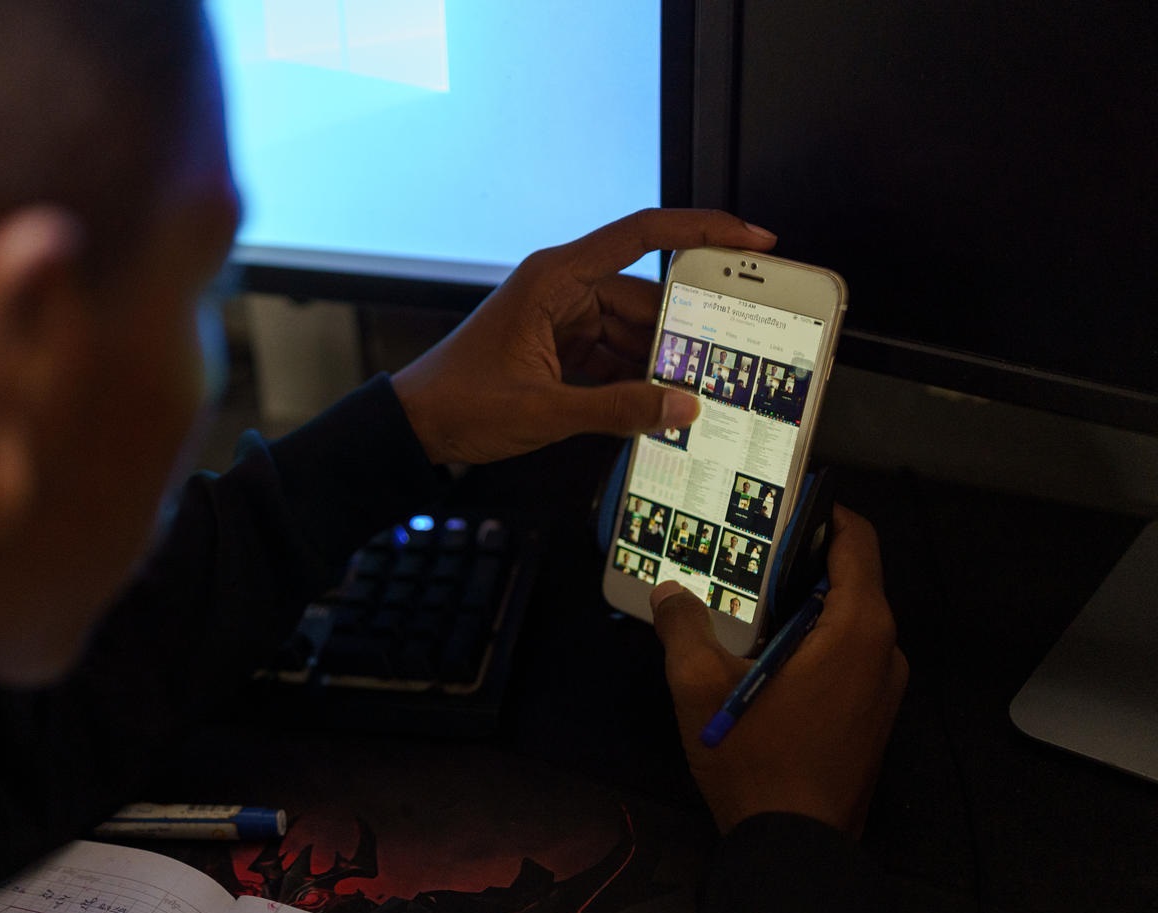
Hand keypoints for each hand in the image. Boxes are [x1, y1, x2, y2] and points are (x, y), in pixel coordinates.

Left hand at [390, 209, 776, 464]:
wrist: (414, 427)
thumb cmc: (460, 404)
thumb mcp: (544, 410)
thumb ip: (618, 408)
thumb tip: (682, 407)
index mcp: (556, 278)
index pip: (643, 235)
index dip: (703, 230)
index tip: (752, 240)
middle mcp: (562, 289)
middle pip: (644, 297)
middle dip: (686, 330)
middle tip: (733, 355)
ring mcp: (561, 319)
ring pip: (632, 331)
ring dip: (661, 362)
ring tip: (700, 391)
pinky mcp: (559, 349)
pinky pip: (612, 355)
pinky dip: (635, 379)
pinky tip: (660, 405)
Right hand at [650, 506, 907, 835]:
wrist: (795, 848)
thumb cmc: (755, 758)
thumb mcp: (699, 686)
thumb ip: (682, 627)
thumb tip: (670, 591)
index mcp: (857, 628)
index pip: (857, 541)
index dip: (823, 513)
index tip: (778, 506)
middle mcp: (884, 650)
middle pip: (851, 580)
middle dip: (799, 562)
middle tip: (743, 554)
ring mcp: (885, 688)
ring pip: (848, 622)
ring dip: (803, 607)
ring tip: (744, 604)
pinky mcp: (873, 719)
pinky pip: (848, 657)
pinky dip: (813, 642)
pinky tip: (763, 658)